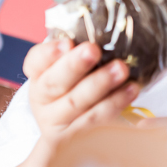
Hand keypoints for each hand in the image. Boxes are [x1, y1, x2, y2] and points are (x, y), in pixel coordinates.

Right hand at [23, 38, 138, 143]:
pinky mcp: (76, 138)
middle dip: (74, 66)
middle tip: (93, 50)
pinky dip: (114, 104)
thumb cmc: (76, 84)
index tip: (66, 43)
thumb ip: (78, 49)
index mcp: (38, 76)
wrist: (70, 128)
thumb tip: (104, 27)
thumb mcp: (69, 66)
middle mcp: (42, 100)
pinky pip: (96, 120)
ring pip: (75, 104)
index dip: (48, 54)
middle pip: (53, 84)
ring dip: (99, 85)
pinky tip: (131, 89)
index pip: (35, 62)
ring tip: (121, 69)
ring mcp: (57, 122)